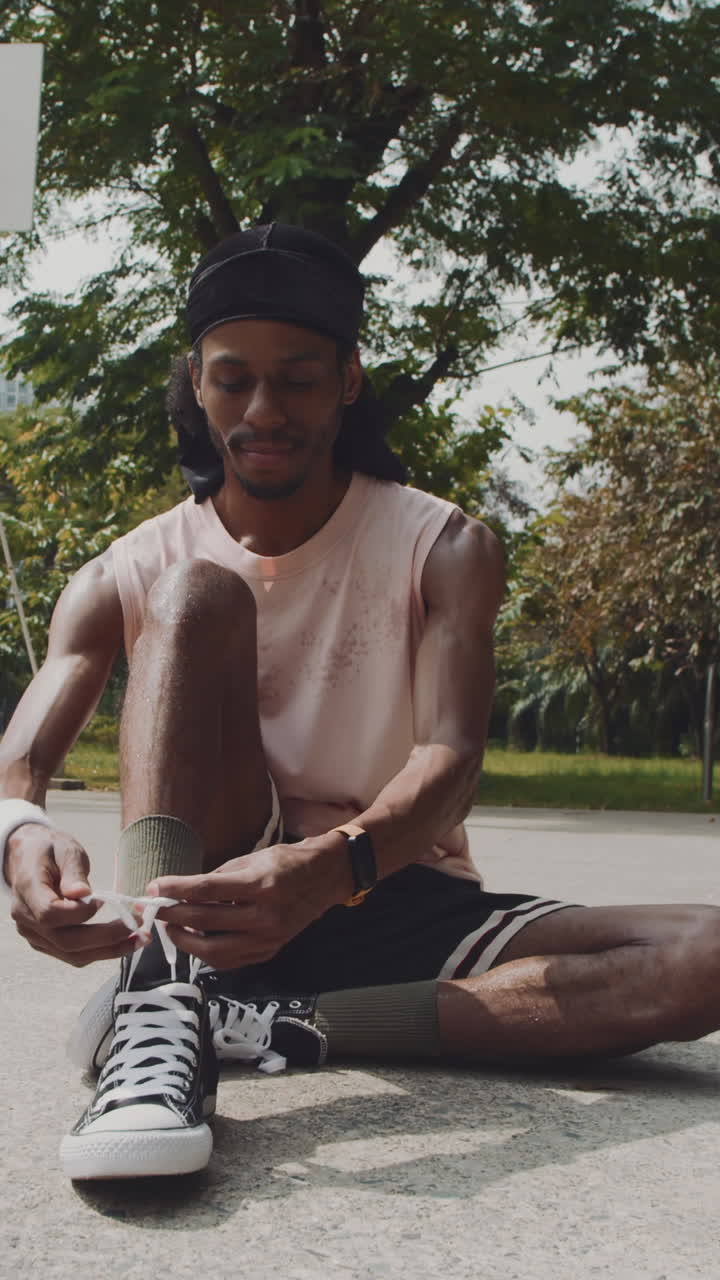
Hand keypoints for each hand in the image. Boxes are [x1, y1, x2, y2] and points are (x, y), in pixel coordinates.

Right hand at [7, 823, 136, 965]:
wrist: (29, 858)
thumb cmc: (50, 849)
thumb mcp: (64, 849)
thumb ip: (73, 871)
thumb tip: (82, 894)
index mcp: (27, 890)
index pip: (50, 913)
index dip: (79, 913)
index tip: (103, 901)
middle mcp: (25, 918)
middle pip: (66, 941)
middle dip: (106, 938)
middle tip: (138, 927)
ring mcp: (34, 934)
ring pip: (71, 954)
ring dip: (109, 950)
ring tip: (140, 939)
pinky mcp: (45, 942)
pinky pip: (73, 954)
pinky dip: (100, 951)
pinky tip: (124, 942)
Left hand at [150, 834, 350, 969]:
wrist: (325, 878)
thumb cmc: (287, 862)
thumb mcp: (253, 858)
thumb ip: (219, 876)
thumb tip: (185, 889)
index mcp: (260, 885)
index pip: (206, 890)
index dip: (175, 890)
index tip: (154, 887)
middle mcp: (266, 915)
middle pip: (205, 922)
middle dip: (173, 916)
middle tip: (155, 909)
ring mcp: (269, 938)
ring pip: (214, 950)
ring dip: (185, 940)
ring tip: (172, 928)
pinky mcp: (270, 951)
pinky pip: (230, 960)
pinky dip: (207, 953)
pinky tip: (195, 940)